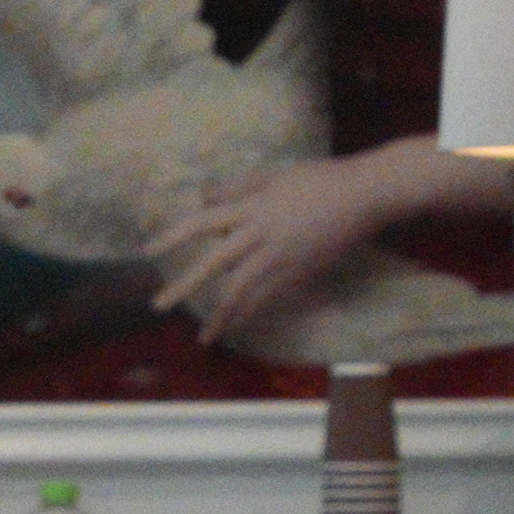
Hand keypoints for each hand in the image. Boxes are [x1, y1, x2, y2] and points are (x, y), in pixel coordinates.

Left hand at [146, 157, 411, 351]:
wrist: (364, 196)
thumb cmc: (319, 179)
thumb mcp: (273, 176)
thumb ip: (236, 188)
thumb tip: (201, 197)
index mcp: (252, 207)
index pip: (203, 221)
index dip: (173, 235)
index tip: (149, 249)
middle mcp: (261, 235)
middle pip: (214, 264)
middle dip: (184, 286)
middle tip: (158, 305)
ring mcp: (282, 257)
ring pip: (243, 291)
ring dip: (221, 315)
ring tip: (204, 337)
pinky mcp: (301, 272)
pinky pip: (270, 298)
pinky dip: (252, 313)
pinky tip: (239, 325)